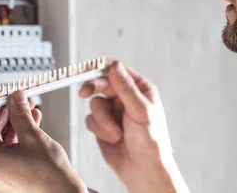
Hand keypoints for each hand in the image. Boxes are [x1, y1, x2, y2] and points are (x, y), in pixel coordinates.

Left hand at [0, 91, 87, 192]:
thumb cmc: (49, 178)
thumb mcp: (33, 136)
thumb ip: (21, 113)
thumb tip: (15, 99)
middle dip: (8, 113)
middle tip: (17, 99)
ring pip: (2, 141)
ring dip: (16, 123)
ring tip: (29, 109)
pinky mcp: (8, 177)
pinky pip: (9, 152)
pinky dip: (18, 137)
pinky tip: (31, 125)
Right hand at [79, 61, 188, 192]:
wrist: (143, 169)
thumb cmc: (151, 142)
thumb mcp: (141, 111)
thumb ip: (126, 88)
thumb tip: (114, 66)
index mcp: (140, 89)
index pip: (118, 70)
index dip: (102, 67)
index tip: (88, 68)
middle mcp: (125, 98)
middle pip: (102, 83)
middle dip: (94, 89)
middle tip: (84, 92)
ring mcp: (113, 111)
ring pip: (95, 103)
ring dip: (103, 120)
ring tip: (116, 133)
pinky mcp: (103, 125)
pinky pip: (91, 119)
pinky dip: (99, 129)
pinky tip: (112, 138)